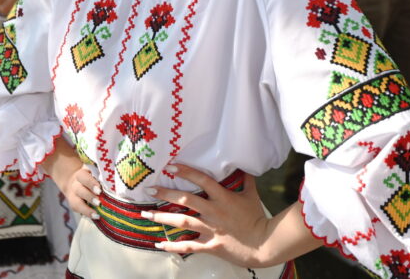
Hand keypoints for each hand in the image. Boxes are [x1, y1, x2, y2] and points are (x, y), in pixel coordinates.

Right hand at [60, 163, 100, 218]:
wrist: (77, 183)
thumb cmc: (93, 177)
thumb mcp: (96, 173)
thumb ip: (103, 177)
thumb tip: (115, 183)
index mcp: (81, 174)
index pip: (84, 177)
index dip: (91, 183)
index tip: (99, 190)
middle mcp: (75, 185)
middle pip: (79, 190)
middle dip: (89, 196)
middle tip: (99, 202)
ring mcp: (73, 196)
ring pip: (76, 202)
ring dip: (86, 209)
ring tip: (97, 214)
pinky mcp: (74, 205)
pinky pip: (78, 210)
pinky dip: (87, 214)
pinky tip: (96, 217)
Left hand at [143, 164, 273, 266]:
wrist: (264, 244)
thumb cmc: (257, 218)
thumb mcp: (251, 195)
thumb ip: (245, 179)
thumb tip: (244, 162)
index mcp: (223, 197)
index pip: (202, 180)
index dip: (186, 172)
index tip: (171, 166)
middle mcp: (213, 212)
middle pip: (186, 200)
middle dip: (166, 194)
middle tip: (150, 189)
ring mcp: (211, 229)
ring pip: (182, 222)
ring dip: (162, 218)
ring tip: (145, 214)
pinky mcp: (210, 246)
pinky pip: (188, 246)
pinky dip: (172, 246)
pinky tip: (159, 244)